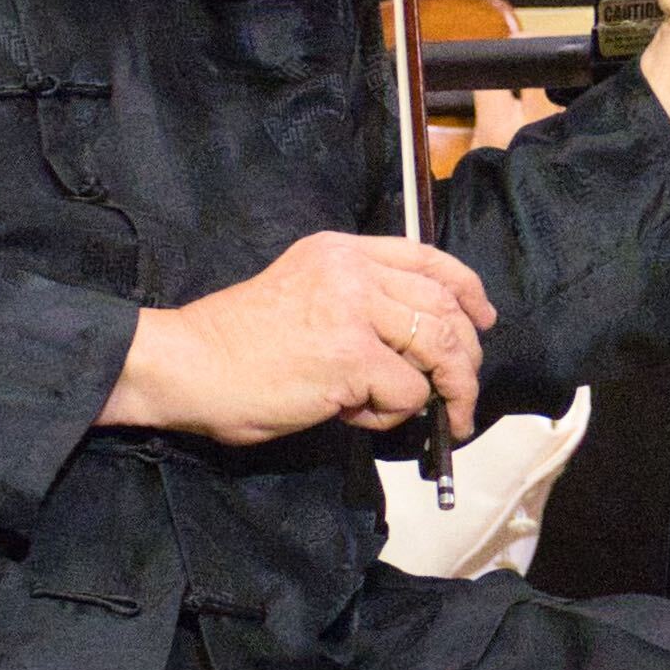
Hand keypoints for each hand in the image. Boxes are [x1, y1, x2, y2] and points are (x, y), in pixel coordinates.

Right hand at [120, 229, 496, 444]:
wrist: (185, 364)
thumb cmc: (235, 344)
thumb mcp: (302, 293)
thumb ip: (356, 304)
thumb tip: (413, 349)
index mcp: (340, 252)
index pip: (426, 257)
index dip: (467, 289)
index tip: (485, 317)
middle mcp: (352, 272)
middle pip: (443, 306)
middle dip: (467, 354)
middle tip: (464, 389)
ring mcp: (353, 312)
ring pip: (439, 348)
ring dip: (450, 389)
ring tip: (444, 418)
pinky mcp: (351, 358)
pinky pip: (406, 392)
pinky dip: (391, 413)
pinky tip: (355, 415)